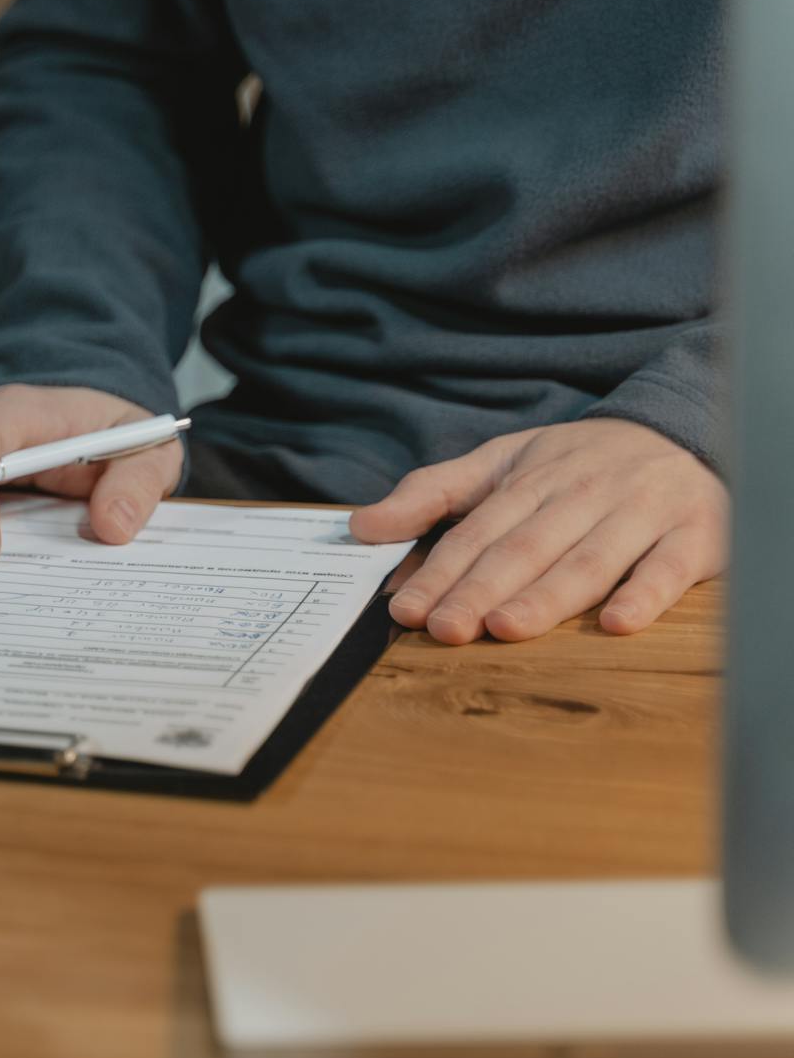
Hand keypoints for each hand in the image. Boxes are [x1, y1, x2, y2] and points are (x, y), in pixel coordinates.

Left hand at [350, 417, 727, 642]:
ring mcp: (641, 514)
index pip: (477, 533)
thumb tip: (362, 526)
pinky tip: (617, 624)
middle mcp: (584, 494)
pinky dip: (645, 594)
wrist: (687, 429)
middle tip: (445, 629)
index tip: (405, 608)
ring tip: (508, 627)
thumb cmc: (579, 461)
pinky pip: (668, 567)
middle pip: (526, 548)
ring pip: (589, 559)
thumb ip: (431, 493)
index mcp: (533, 481)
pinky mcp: (695, 534)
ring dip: (548, 595)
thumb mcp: (502, 462)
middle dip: (482, 589)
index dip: (440, 571)